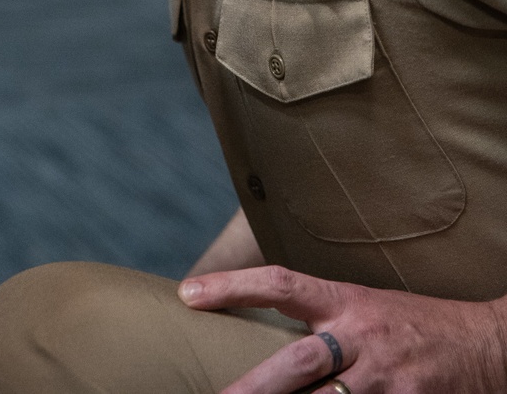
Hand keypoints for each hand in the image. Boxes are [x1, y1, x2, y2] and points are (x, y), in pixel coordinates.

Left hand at [178, 265, 506, 392]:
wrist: (487, 345)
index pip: (281, 284)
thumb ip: (321, 322)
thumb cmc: (415, 326)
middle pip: (296, 364)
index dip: (232, 286)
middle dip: (253, 388)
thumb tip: (265, 340)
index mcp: (346, 301)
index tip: (190, 294)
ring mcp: (385, 380)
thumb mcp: (365, 308)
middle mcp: (361, 338)